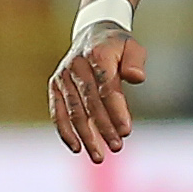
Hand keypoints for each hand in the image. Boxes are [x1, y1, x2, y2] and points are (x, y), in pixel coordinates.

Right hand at [48, 24, 143, 162]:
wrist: (92, 34)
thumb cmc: (117, 47)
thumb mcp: (132, 47)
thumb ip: (136, 61)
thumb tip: (137, 77)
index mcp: (97, 54)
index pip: (107, 87)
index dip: (116, 111)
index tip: (126, 132)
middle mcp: (76, 65)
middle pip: (90, 102)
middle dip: (104, 127)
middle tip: (117, 147)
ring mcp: (63, 76)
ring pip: (74, 111)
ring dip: (86, 136)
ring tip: (99, 156)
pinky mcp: (55, 86)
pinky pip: (57, 112)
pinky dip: (65, 131)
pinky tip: (76, 148)